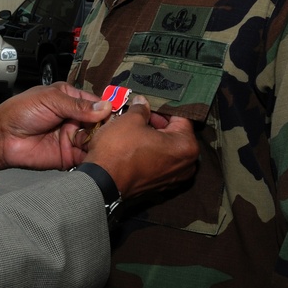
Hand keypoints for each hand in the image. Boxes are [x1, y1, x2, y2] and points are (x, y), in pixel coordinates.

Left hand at [0, 83, 112, 171]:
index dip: (108, 108)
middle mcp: (74, 118)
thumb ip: (78, 105)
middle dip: (107, 127)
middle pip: (100, 123)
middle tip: (115, 131)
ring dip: (102, 142)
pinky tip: (99, 154)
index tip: (120, 114)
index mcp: (70, 99)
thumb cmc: (20, 112)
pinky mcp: (69, 156)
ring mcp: (72, 138)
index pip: (96, 103)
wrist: (2, 138)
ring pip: (96, 140)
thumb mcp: (50, 100)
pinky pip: (86, 157)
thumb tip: (106, 106)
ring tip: (106, 142)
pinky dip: (94, 157)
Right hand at [83, 96, 199, 198]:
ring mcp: (173, 178)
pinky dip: (148, 152)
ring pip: (165, 148)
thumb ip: (141, 109)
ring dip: (152, 136)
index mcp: (186, 146)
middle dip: (157, 122)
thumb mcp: (130, 120)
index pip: (181, 117)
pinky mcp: (159, 186)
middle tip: (139, 112)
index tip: (149, 101)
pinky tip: (133, 143)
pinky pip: (158, 162)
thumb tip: (142, 103)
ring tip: (134, 126)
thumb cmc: (120, 150)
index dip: (163, 106)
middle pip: (174, 134)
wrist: (101, 183)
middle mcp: (186, 165)